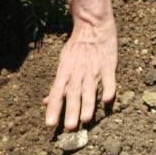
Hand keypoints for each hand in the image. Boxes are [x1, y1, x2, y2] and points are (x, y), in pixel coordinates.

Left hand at [44, 16, 117, 130]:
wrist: (93, 26)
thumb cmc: (76, 48)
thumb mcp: (63, 64)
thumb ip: (58, 85)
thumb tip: (46, 101)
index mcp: (65, 72)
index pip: (56, 93)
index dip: (53, 108)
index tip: (50, 124)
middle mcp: (78, 73)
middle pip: (73, 94)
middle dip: (71, 111)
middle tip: (69, 128)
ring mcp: (93, 70)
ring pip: (90, 89)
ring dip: (88, 105)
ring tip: (86, 120)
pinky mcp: (108, 66)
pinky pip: (109, 79)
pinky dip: (108, 89)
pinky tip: (107, 100)